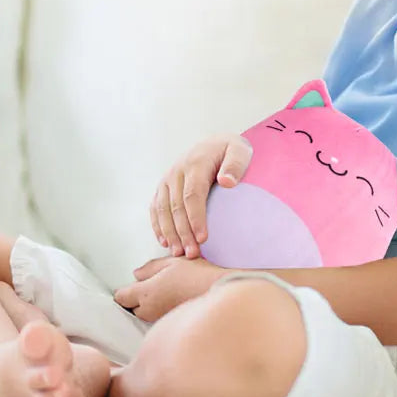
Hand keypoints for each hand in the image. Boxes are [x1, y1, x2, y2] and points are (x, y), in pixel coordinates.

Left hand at [114, 256, 225, 322]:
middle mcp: (149, 309)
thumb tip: (137, 274)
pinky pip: (156, 317)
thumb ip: (150, 268)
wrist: (216, 291)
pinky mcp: (169, 322)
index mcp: (145, 292)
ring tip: (162, 291)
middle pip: (131, 308)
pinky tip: (171, 299)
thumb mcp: (171, 262)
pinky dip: (159, 310)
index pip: (121, 297)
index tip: (131, 284)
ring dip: (147, 305)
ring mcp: (159, 318)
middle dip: (134, 299)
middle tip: (148, 286)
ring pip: (144, 314)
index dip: (123, 290)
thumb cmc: (195, 274)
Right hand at [151, 133, 252, 257]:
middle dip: (183, 232)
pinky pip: (156, 208)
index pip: (193, 195)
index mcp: (196, 163)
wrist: (215, 142)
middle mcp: (177, 171)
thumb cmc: (231, 150)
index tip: (203, 238)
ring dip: (170, 233)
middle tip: (192, 253)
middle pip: (176, 207)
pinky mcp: (163, 186)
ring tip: (179, 253)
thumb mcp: (240, 150)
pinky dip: (158, 226)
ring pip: (163, 210)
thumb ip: (235, 164)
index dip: (196, 218)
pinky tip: (165, 242)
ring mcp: (168, 179)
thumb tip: (227, 182)